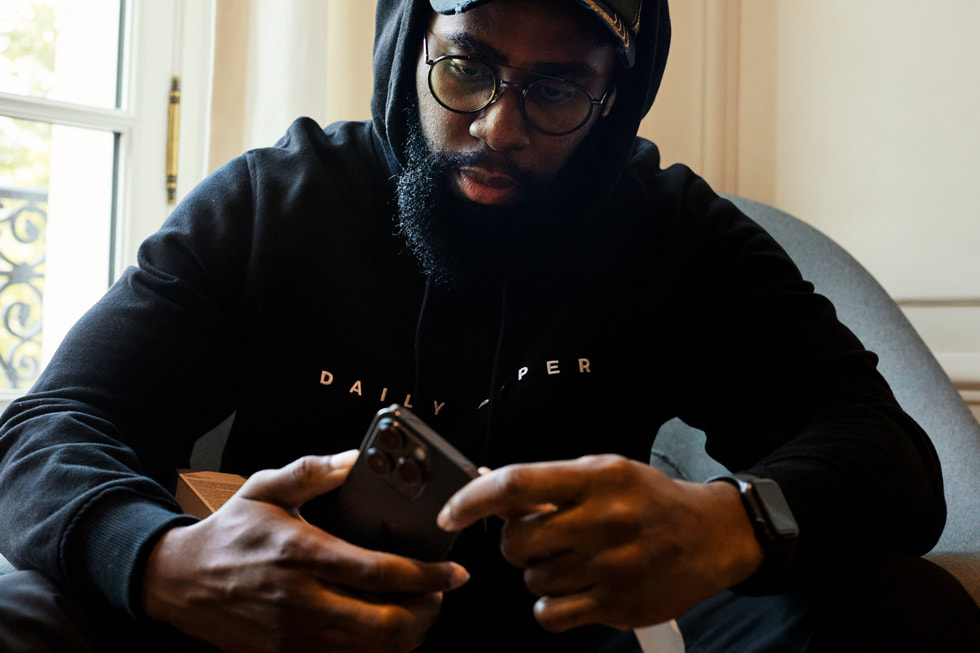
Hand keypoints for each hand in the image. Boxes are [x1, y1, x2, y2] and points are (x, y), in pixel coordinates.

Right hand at [142, 452, 468, 651]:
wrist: (177, 581)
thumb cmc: (228, 534)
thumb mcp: (264, 489)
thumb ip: (311, 472)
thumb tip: (352, 459)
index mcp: (302, 554)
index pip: (381, 573)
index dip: (428, 576)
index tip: (454, 572)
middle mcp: (302, 601)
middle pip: (386, 625)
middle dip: (427, 613)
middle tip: (441, 594)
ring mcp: (293, 636)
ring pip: (371, 652)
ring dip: (407, 635)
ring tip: (419, 610)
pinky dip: (374, 651)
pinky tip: (384, 628)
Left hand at [437, 454, 762, 631]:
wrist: (711, 535)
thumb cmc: (650, 500)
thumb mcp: (604, 472)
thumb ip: (550, 484)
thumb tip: (489, 493)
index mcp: (597, 478)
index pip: (517, 485)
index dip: (472, 500)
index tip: (451, 515)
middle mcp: (604, 520)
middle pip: (517, 542)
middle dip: (517, 542)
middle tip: (542, 536)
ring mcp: (613, 566)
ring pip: (532, 578)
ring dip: (539, 571)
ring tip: (573, 558)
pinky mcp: (619, 605)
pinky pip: (550, 613)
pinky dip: (550, 604)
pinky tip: (572, 588)